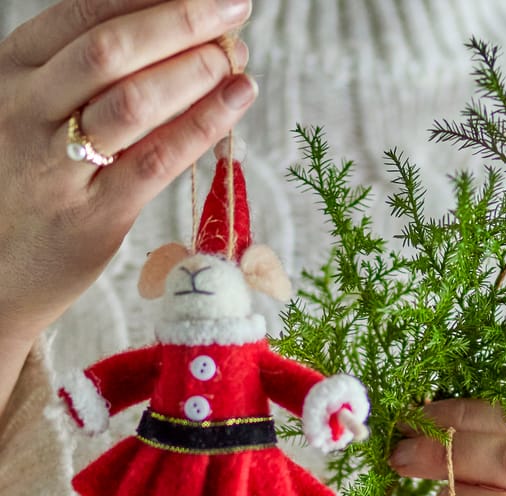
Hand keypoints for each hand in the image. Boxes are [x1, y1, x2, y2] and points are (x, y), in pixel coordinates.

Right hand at [0, 0, 254, 344]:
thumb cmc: (19, 187)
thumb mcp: (26, 115)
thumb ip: (74, 78)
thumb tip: (163, 38)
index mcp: (12, 73)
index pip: (82, 13)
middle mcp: (28, 112)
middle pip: (112, 49)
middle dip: (181, 21)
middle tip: (232, 11)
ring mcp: (58, 167)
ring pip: (134, 102)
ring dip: (195, 71)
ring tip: (236, 59)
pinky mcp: (94, 217)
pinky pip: (155, 162)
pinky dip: (203, 125)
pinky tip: (235, 100)